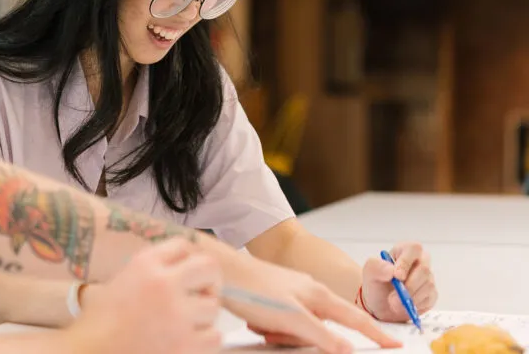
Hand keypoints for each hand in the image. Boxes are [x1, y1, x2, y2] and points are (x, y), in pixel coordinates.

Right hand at [64, 238, 221, 353]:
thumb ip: (152, 271)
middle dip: (209, 280)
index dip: (189, 258)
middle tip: (201, 293)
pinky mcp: (186, 344)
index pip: (183, 245)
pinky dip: (205, 339)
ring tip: (185, 323)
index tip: (189, 270)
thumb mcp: (122, 280)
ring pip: (213, 306)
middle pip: (209, 267)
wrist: (91, 352)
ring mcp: (178, 315)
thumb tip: (183, 271)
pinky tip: (187, 340)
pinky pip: (215, 336)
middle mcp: (164, 283)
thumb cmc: (100, 322)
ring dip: (203, 315)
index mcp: (145, 264)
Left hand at [223, 254, 401, 353]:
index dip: (376, 334)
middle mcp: (310, 293)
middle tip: (276, 333)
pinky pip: (283, 325)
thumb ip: (322, 334)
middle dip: (301, 339)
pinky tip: (257, 322)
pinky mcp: (276, 300)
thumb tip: (348, 349)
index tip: (394, 343)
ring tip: (263, 325)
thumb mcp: (292, 318)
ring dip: (282, 335)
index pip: (356, 319)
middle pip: (323, 329)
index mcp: (320, 295)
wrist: (222, 272)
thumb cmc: (254, 289)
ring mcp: (293, 295)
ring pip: (300, 330)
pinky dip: (272, 329)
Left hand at [361, 242, 436, 321]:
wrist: (380, 304)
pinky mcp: (431, 294)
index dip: (406, 262)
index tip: (397, 276)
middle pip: (424, 268)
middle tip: (393, 298)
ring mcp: (427, 278)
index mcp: (404, 251)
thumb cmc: (376, 283)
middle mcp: (419, 262)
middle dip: (408, 286)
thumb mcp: (369, 272)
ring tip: (393, 303)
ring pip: (427, 285)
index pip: (413, 248)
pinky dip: (415, 305)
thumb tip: (391, 270)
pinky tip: (404, 306)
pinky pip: (428, 299)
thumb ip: (376, 266)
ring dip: (409, 297)